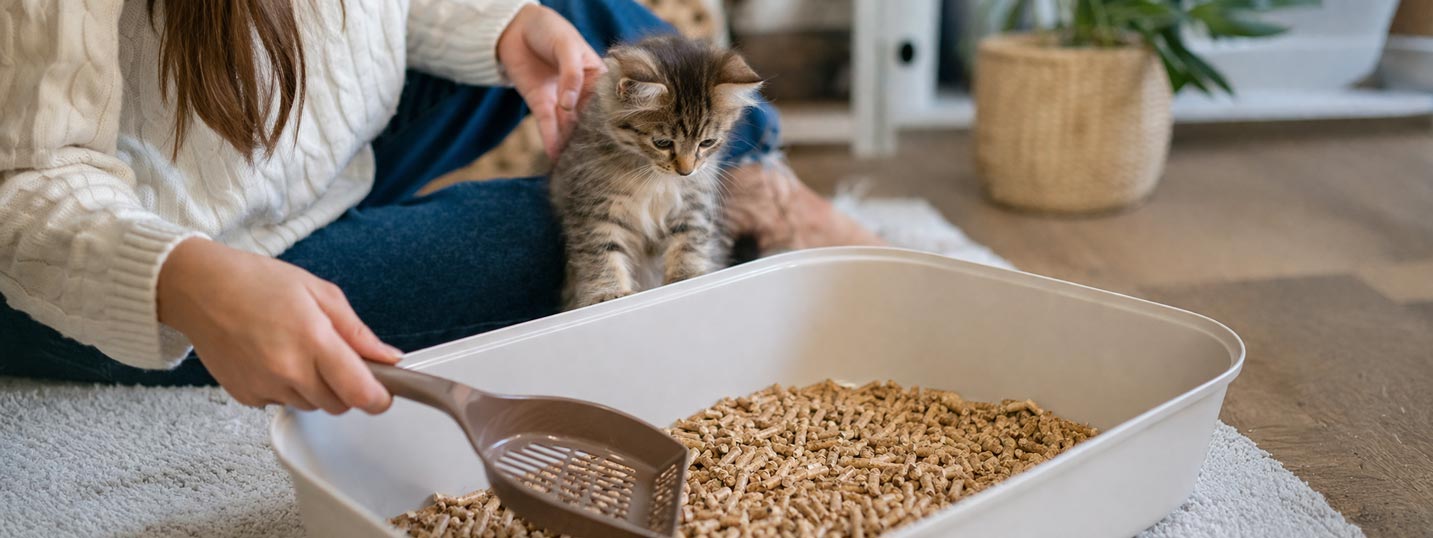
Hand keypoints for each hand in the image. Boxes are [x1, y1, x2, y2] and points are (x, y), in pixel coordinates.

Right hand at [157, 238, 401, 413]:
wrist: (199, 289)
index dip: (378, 398)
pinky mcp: (245, 396)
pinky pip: (281, 402)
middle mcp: (287, 370)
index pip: (359, 392)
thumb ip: (357, 332)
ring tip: (297, 350)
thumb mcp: (320, 293)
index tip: (384, 394)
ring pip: (311, 406)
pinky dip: (286, 388)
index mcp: (313, 340)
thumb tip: (389, 358)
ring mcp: (264, 386)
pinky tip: (273, 358)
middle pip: (338, 405)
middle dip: (346, 388)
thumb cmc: (257, 283)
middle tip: (335, 357)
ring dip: (315, 388)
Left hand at [497, 4, 603, 158]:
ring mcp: (562, 101)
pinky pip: (548, 126)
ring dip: (572, 143)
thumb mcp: (566, 45)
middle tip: (600, 159)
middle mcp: (583, 92)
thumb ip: (570, 73)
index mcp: (598, 75)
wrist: (515, 28)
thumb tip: (569, 105)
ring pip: (569, 126)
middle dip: (593, 137)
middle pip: (590, 118)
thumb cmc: (549, 29)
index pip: (607, 100)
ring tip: (579, 164)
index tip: (616, 137)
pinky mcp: (541, 105)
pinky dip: (551, 141)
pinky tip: (556, 157)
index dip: (611, 118)